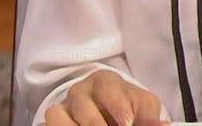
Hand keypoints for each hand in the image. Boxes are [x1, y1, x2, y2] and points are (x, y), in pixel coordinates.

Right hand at [44, 69, 169, 125]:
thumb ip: (150, 115)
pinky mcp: (53, 120)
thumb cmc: (127, 105)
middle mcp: (81, 91)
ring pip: (59, 116)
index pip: (107, 88)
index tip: (128, 122)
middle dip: (96, 123)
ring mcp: (64, 107)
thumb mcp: (142, 105)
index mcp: (104, 81)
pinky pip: (51, 124)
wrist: (109, 110)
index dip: (117, 105)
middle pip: (83, 105)